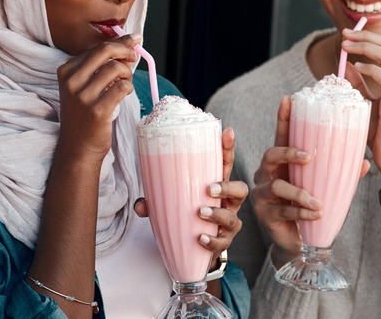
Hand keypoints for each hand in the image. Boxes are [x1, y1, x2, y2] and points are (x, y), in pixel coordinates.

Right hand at [54, 34, 139, 166]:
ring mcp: (83, 96)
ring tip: (125, 84)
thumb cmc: (85, 114)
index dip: (119, 42)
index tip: (133, 41)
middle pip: (105, 50)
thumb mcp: (84, 86)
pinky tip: (124, 94)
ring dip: (127, 74)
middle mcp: (71, 81)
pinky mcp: (97, 110)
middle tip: (135, 57)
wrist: (78, 147)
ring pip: (116, 68)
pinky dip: (128, 88)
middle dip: (126, 49)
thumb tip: (130, 42)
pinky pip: (122, 87)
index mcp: (66, 71)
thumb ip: (102, 64)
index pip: (96, 47)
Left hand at [134, 127, 247, 260]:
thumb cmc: (185, 217)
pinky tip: (200, 238)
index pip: (225, 164)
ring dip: (217, 214)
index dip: (228, 148)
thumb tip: (140, 205)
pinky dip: (212, 240)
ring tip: (200, 213)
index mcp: (216, 186)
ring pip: (233, 217)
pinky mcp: (224, 241)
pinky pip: (224, 241)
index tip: (227, 132)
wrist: (193, 248)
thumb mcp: (169, 204)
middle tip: (208, 189)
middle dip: (228, 187)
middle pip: (240, 189)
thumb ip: (154, 202)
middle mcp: (227, 203)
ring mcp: (228, 223)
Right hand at [251, 96, 370, 267]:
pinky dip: (300, 212)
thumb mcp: (327, 187)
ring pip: (277, 185)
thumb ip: (342, 174)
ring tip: (318, 202)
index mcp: (283, 162)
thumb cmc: (312, 207)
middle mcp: (268, 173)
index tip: (288, 98)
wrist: (301, 242)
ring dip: (299, 193)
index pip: (282, 135)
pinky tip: (315, 214)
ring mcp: (263, 193)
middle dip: (289, 152)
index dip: (283, 117)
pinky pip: (281, 210)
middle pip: (270, 154)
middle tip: (309, 156)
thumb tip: (364, 161)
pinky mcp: (264, 214)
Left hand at [341, 28, 380, 190]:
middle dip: (366, 36)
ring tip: (347, 45)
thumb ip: (360, 86)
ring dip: (366, 46)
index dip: (369, 38)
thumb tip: (346, 67)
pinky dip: (370, 68)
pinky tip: (356, 67)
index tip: (348, 35)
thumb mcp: (367, 105)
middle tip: (344, 33)